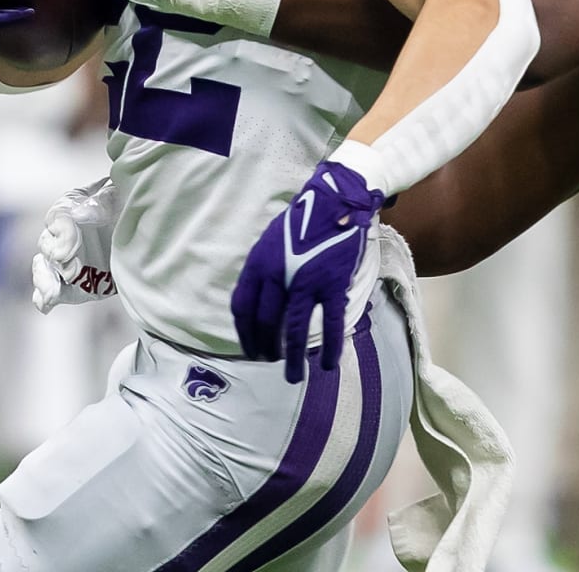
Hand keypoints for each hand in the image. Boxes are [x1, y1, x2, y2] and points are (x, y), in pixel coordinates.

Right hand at [31, 178, 119, 313]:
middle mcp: (64, 236)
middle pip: (48, 244)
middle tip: (69, 264)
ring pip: (45, 269)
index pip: (58, 217)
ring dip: (45, 280)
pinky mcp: (77, 284)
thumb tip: (81, 213)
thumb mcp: (123, 195)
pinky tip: (47, 305)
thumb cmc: (132, 205)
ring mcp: (68, 261)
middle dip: (56, 256)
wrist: (150, 231)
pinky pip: (55, 292)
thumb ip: (105, 198)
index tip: (69, 247)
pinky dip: (46, 299)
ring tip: (51, 292)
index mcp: (72, 208)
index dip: (62, 232)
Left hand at [232, 160, 383, 382]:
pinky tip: (328, 364)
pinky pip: (329, 323)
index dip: (244, 333)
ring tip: (293, 376)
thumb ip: (264, 271)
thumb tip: (259, 303)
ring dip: (293, 357)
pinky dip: (329, 347)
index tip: (250, 349)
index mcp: (259, 264)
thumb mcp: (271, 241)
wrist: (336, 202)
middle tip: (270, 363)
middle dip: (265, 348)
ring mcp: (307, 281)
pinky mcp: (333, 284)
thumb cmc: (303, 221)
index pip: (242, 308)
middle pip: (266, 322)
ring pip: (295, 328)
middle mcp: (278, 275)